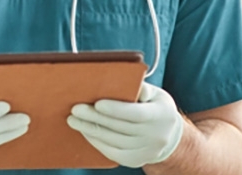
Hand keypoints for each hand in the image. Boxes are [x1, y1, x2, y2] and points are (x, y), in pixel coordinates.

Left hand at [66, 82, 183, 167]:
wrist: (168, 135)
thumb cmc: (154, 106)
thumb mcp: (155, 93)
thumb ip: (140, 87)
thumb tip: (123, 80)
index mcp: (161, 115)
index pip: (137, 113)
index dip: (116, 109)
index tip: (98, 103)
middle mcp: (156, 136)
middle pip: (120, 127)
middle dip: (95, 118)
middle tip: (75, 110)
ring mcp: (146, 151)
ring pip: (113, 140)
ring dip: (91, 130)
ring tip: (74, 120)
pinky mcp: (135, 161)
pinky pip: (112, 152)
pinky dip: (96, 142)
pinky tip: (85, 132)